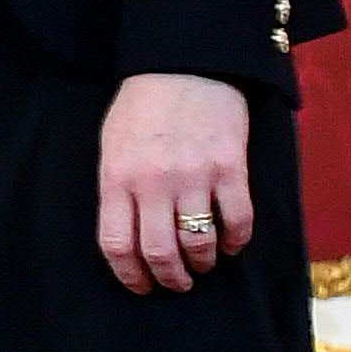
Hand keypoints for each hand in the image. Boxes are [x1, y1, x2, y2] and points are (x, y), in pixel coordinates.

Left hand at [98, 72, 253, 293]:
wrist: (184, 65)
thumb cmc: (143, 107)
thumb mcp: (113, 145)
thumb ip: (118, 189)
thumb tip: (128, 236)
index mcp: (117, 177)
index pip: (117, 243)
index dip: (129, 274)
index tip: (141, 286)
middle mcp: (153, 182)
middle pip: (160, 253)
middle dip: (170, 279)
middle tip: (177, 283)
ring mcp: (193, 176)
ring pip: (199, 244)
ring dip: (203, 263)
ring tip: (203, 264)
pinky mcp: (230, 168)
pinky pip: (238, 222)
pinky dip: (236, 241)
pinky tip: (232, 243)